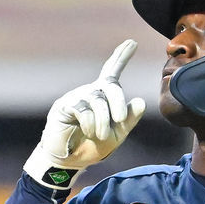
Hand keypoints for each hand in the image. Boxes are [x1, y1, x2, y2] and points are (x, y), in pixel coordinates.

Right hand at [24, 40, 145, 183]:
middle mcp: (90, 92)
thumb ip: (129, 120)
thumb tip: (140, 101)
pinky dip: (90, 124)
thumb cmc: (93, 146)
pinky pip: (83, 110)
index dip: (121, 57)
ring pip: (97, 101)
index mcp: (103, 97)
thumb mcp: (117, 135)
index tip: (132, 42)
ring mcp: (76, 97)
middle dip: (118, 102)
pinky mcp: (64, 106)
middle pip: (110, 86)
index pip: (112, 72)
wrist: (70, 161)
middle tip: (120, 120)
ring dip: (103, 121)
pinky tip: (88, 132)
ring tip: (101, 135)